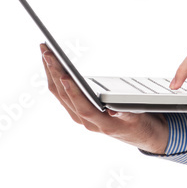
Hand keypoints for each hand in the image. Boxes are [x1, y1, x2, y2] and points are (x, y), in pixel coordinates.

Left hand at [40, 44, 169, 154]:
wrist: (140, 135)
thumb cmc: (140, 124)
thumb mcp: (139, 119)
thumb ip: (126, 115)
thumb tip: (112, 111)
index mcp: (102, 124)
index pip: (83, 107)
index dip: (73, 92)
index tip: (64, 75)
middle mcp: (86, 121)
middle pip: (65, 96)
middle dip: (55, 73)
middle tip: (47, 52)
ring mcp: (80, 115)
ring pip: (60, 94)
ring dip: (51, 72)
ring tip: (46, 52)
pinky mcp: (78, 110)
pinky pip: (61, 93)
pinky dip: (55, 77)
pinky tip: (53, 65)